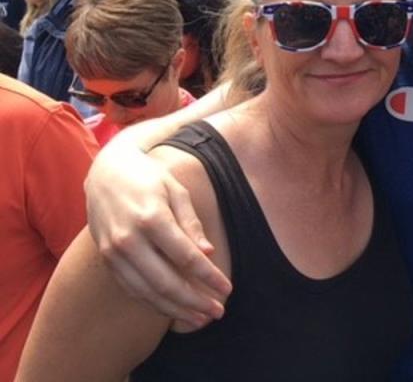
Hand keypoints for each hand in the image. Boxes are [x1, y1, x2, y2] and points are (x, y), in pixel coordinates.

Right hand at [85, 130, 231, 327]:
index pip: (185, 258)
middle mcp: (129, 240)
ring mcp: (114, 253)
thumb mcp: (176, 191)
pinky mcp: (107, 260)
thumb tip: (208, 253)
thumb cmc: (149, 179)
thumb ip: (191, 223)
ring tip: (200, 318)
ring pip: (147, 292)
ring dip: (175, 310)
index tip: (226, 289)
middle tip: (217, 311)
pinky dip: (154, 303)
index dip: (208, 277)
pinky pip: (132, 289)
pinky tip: (174, 309)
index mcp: (151, 219)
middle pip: (166, 282)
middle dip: (194, 301)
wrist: (106, 173)